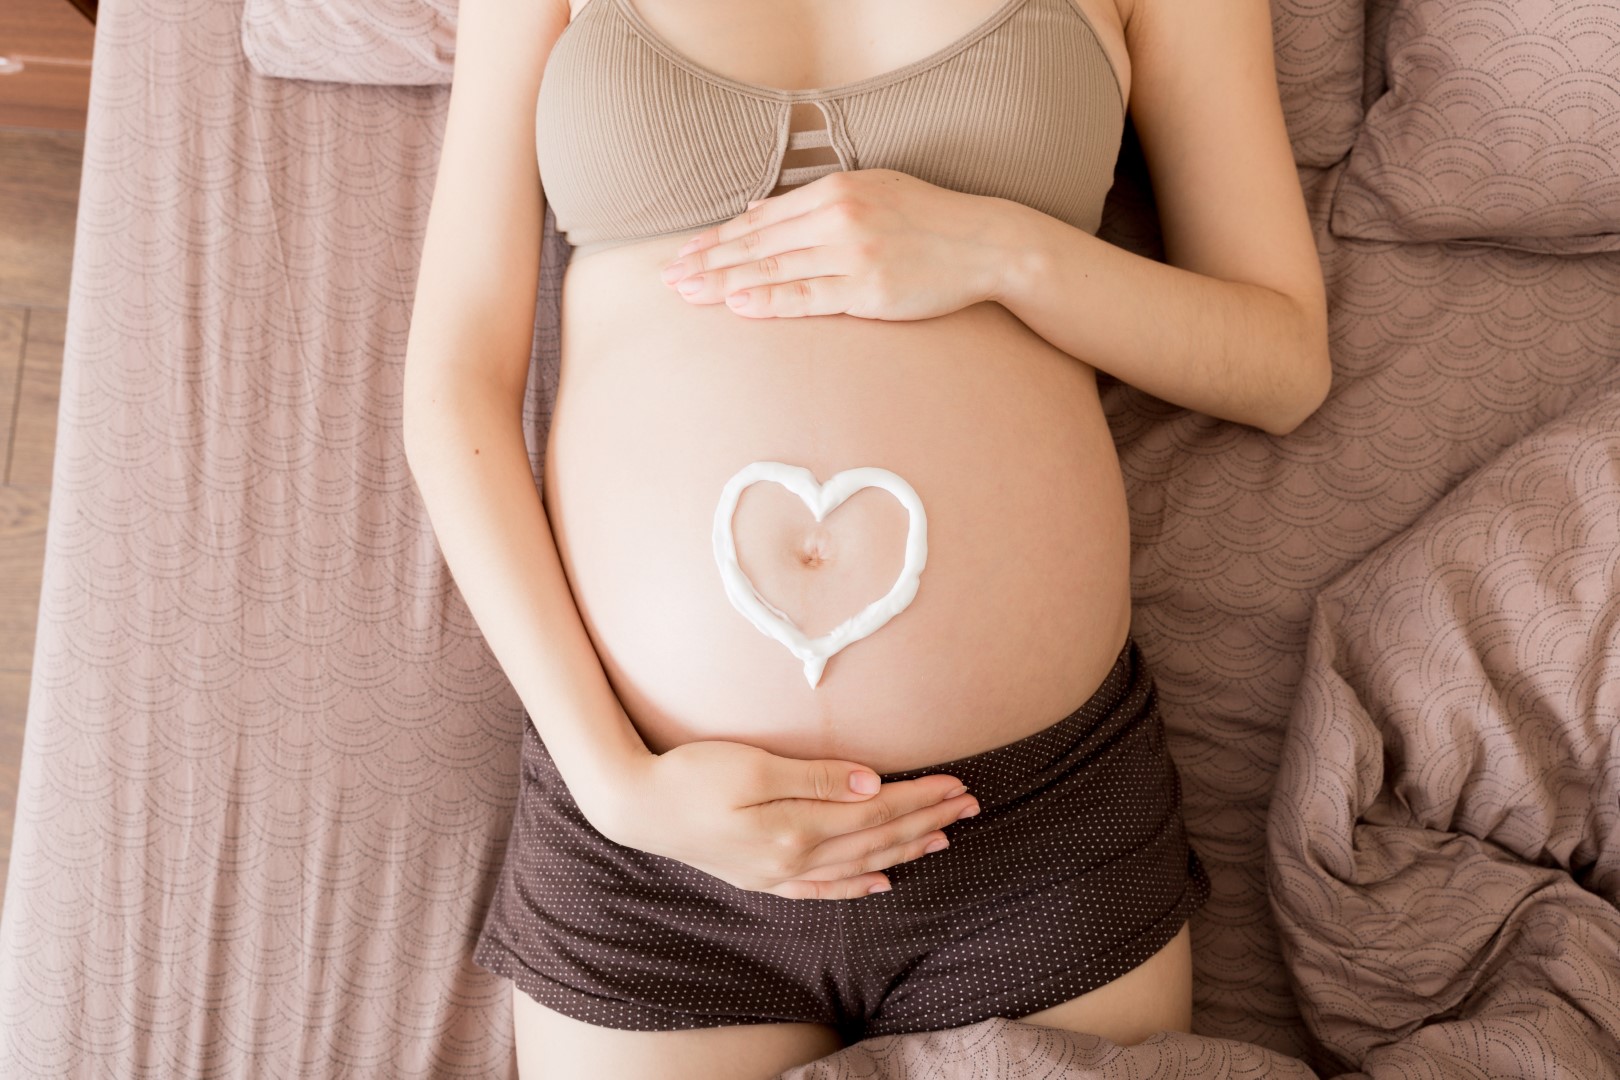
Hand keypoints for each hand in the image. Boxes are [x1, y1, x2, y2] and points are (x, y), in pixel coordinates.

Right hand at [591, 739, 979, 899]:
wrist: (635, 807)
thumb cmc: (691, 776)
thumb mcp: (752, 766)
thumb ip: (814, 776)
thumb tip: (871, 783)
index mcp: (797, 828)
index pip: (877, 812)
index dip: (921, 798)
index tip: (958, 783)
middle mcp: (794, 858)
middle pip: (876, 839)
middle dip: (927, 821)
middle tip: (970, 805)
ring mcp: (778, 873)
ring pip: (858, 864)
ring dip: (904, 850)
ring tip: (943, 837)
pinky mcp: (762, 876)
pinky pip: (823, 888)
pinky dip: (857, 884)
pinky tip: (880, 881)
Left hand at [659, 168, 1010, 320]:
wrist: (983, 243)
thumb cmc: (924, 220)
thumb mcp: (868, 191)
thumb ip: (811, 202)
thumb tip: (754, 212)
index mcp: (834, 190)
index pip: (760, 220)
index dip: (717, 239)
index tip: (683, 256)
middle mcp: (838, 217)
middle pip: (758, 244)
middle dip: (708, 263)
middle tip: (668, 280)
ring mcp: (853, 253)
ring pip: (775, 270)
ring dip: (725, 283)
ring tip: (688, 293)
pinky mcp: (868, 289)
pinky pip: (808, 296)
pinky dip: (769, 300)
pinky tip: (737, 304)